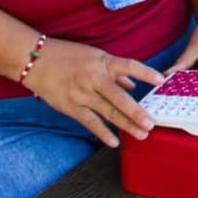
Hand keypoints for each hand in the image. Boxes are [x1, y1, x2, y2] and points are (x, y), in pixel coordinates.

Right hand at [20, 38, 165, 147]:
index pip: (129, 65)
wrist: (36, 60)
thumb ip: (115, 71)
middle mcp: (94, 79)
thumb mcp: (95, 56)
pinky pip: (90, 122)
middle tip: (151, 123)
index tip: (161, 80)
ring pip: (108, 113)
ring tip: (142, 134)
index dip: (145, 73)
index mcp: (103, 62)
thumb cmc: (68, 55)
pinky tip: (114, 142)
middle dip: (137, 112)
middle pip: (119, 98)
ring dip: (126, 125)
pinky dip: (102, 133)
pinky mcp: (71, 107)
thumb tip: (132, 85)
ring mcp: (82, 94)